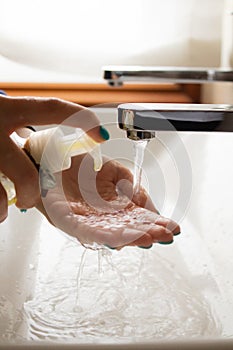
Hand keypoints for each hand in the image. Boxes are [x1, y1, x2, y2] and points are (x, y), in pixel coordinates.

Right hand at [0, 95, 106, 221]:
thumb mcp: (1, 113)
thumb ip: (20, 119)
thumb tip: (47, 135)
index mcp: (6, 111)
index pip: (50, 110)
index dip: (80, 119)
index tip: (101, 134)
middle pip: (27, 175)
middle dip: (35, 192)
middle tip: (34, 193)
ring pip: (5, 194)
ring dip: (15, 202)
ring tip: (13, 200)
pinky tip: (0, 204)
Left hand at [37, 154, 179, 248]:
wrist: (53, 156)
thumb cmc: (80, 165)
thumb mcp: (114, 171)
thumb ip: (131, 184)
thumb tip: (144, 201)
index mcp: (115, 205)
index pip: (139, 217)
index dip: (156, 222)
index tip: (172, 227)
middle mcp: (103, 217)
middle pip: (129, 229)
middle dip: (149, 232)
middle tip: (166, 235)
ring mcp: (87, 221)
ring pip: (112, 234)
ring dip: (131, 238)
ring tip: (149, 238)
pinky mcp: (69, 221)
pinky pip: (88, 232)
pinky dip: (104, 236)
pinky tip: (119, 240)